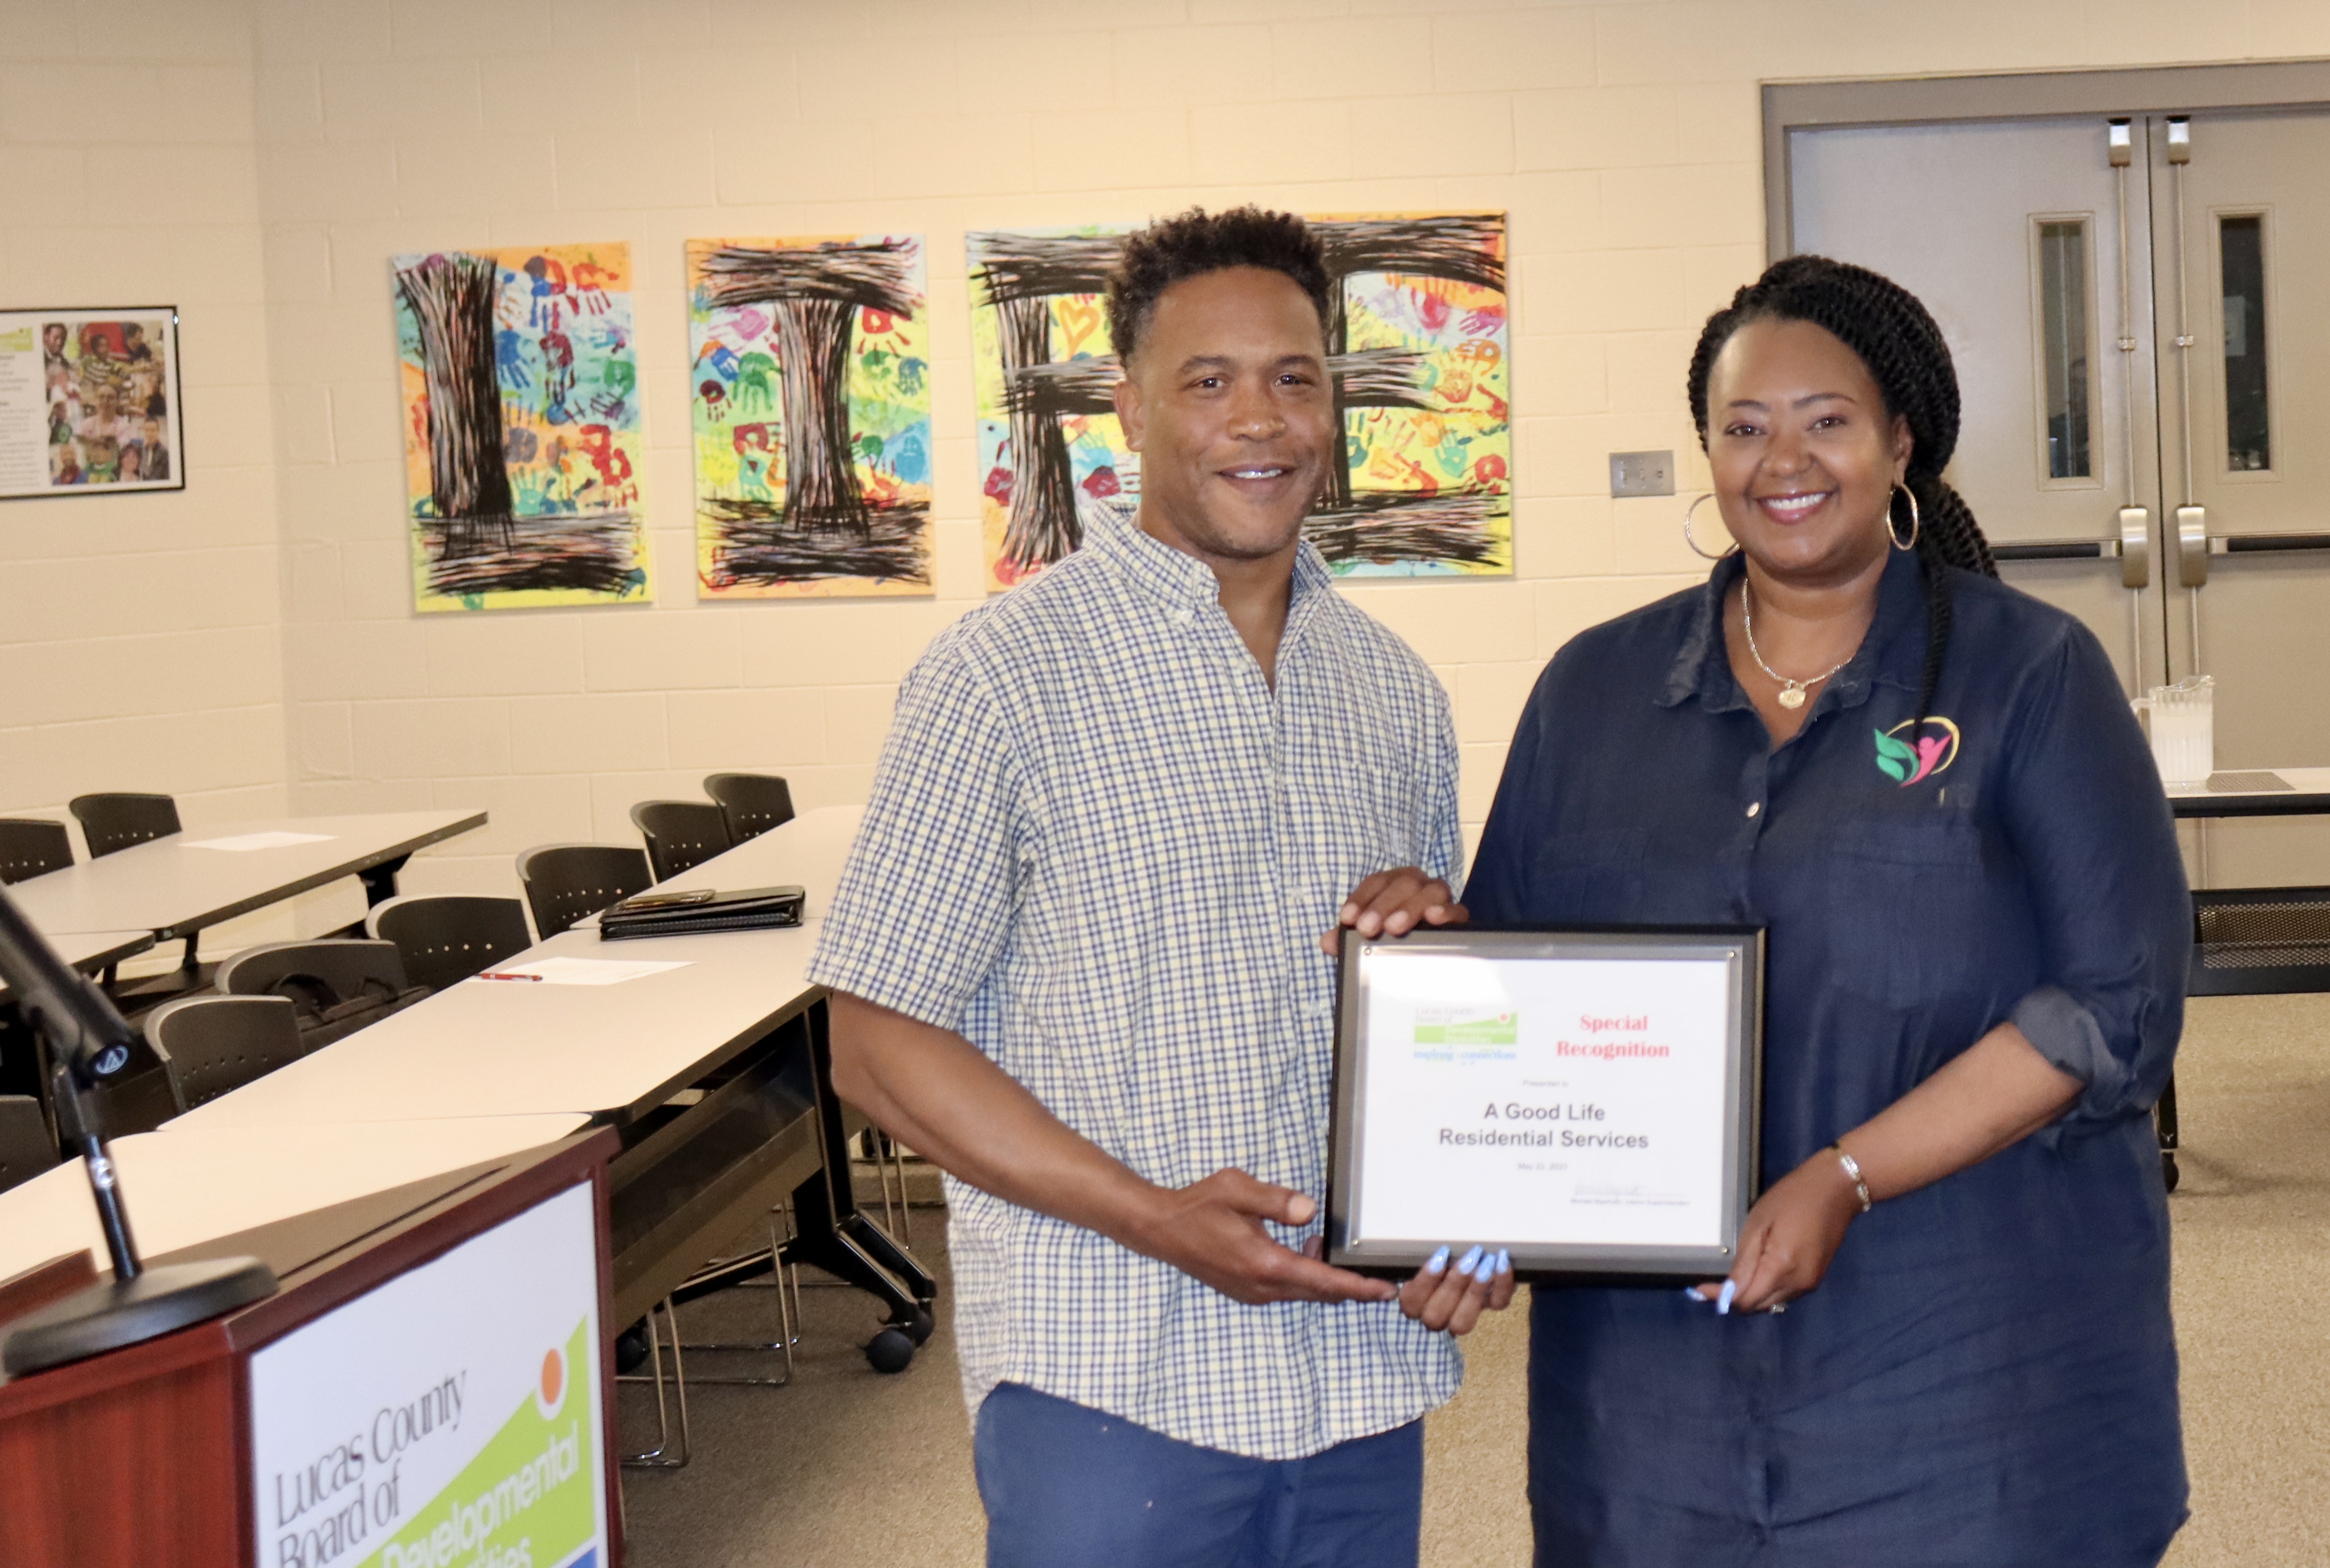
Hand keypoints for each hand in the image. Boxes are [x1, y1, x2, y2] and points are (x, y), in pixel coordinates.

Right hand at [1126, 1169, 1396, 1306]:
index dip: (1359, 1287)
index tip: (1385, 1291)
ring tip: (1318, 1239)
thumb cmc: (1197, 1206)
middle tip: (1367, 1264)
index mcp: (1265, 1263)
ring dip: (1319, 1274)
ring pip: (1302, 1292)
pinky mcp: (1246, 1291)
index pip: (1324, 1282)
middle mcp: (1261, 1286)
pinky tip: (1298, 1248)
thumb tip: (1310, 1211)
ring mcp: (1252, 1293)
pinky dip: (1302, 1275)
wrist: (1161, 1229)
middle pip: (1319, 1292)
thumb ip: (1277, 1199)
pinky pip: (1286, 1289)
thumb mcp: (1237, 1189)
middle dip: (1346, 1281)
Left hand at [1321, 867, 1467, 955]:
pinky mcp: (1459, 917)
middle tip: (1368, 928)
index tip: (1348, 918)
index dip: (1361, 898)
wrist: (1427, 958)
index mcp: (1392, 885)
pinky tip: (1433, 918)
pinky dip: (1446, 911)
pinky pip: (1457, 909)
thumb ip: (1347, 939)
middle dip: (1382, 904)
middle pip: (1402, 882)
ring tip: (1394, 927)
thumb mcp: (1368, 940)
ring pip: (1430, 890)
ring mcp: (1440, 898)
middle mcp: (1417, 885)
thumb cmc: (1392, 941)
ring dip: (1410, 907)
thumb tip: (1328, 943)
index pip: (1376, 882)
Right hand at [1398, 1244, 1515, 1334]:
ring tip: (1485, 1263)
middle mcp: (1436, 1314)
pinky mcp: (1490, 1305)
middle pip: (1435, 1316)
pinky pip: (1498, 1303)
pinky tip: (1502, 1262)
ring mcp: (1464, 1313)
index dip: (1426, 1282)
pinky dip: (1503, 1284)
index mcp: (1414, 1300)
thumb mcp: (1413, 1253)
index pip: (1411, 1302)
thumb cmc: (1438, 1251)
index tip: (1441, 1255)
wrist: (1469, 1247)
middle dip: (1454, 1285)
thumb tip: (1389, 1290)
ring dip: (1475, 1291)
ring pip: (1463, 1321)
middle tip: (1469, 1257)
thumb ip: (1394, 1269)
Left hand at [1689, 1149, 1862, 1313]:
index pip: (1745, 1300)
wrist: (1835, 1190)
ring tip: (1735, 1276)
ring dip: (1752, 1294)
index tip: (1700, 1290)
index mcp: (1781, 1268)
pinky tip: (1759, 1272)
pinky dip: (1768, 1288)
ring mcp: (1810, 1283)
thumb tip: (1728, 1292)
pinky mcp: (1816, 1279)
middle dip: (1735, 1298)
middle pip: (1759, 1306)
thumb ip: (1744, 1263)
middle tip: (1715, 1283)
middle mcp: (1798, 1284)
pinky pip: (1785, 1294)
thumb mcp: (1758, 1224)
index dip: (1721, 1298)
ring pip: (1772, 1302)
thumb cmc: (1792, 1199)